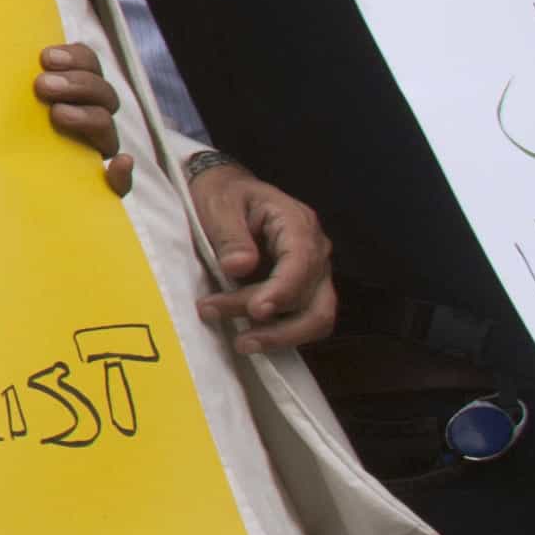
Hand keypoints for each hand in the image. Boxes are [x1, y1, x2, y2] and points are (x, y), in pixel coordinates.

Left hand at [34, 42, 130, 194]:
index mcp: (68, 94)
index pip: (87, 66)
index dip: (75, 57)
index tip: (44, 58)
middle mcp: (86, 122)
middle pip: (102, 94)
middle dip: (77, 83)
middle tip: (42, 85)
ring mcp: (91, 155)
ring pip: (107, 129)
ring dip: (88, 116)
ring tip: (57, 114)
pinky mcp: (95, 191)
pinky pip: (119, 185)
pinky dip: (122, 174)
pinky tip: (119, 164)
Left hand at [187, 163, 337, 351]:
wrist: (226, 190)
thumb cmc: (223, 194)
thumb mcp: (219, 204)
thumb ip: (230, 235)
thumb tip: (238, 268)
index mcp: (297, 223)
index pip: (302, 264)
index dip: (282, 291)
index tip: (256, 311)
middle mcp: (315, 251)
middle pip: (315, 301)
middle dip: (277, 324)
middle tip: (237, 337)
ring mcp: (313, 273)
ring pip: (316, 318)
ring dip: (281, 336)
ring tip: (241, 344)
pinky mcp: (301, 289)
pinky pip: (302, 319)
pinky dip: (279, 333)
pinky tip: (248, 337)